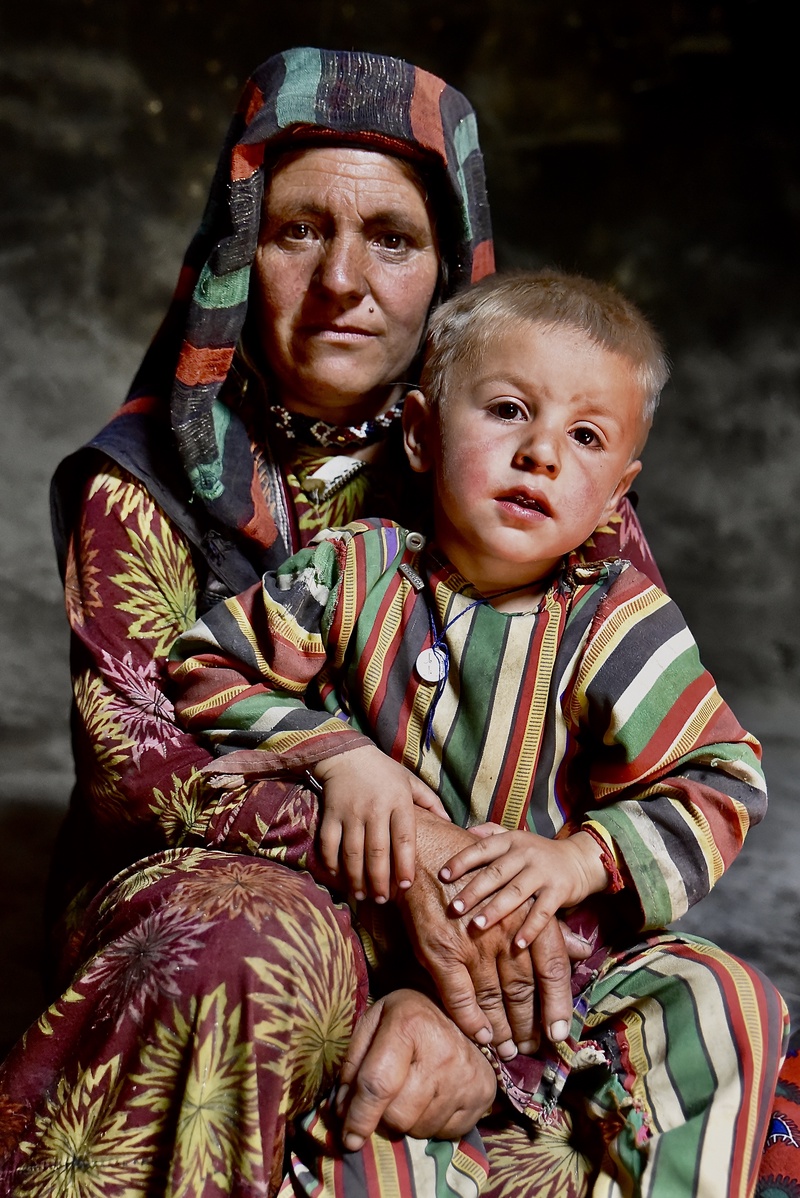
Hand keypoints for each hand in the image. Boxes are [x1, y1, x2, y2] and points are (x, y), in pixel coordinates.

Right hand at [313, 745, 448, 902]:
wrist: (346, 754)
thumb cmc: (383, 770)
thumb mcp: (410, 780)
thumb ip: (430, 801)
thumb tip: (451, 823)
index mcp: (398, 801)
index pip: (404, 839)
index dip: (405, 865)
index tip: (407, 886)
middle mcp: (375, 808)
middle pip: (378, 852)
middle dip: (380, 881)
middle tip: (382, 900)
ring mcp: (351, 812)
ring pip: (353, 852)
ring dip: (356, 878)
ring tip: (362, 895)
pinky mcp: (331, 814)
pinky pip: (329, 843)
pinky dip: (331, 863)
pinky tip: (338, 878)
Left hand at [336, 989, 495, 1149]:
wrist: (461, 1011)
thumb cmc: (409, 1017)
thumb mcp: (374, 1022)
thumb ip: (353, 1063)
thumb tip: (342, 1111)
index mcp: (409, 1024)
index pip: (378, 1085)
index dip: (359, 1117)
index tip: (348, 1138)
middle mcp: (441, 1052)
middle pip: (399, 1115)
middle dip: (383, 1116)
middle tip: (386, 1098)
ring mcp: (466, 1076)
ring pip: (421, 1128)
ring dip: (407, 1120)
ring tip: (411, 1092)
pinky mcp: (482, 1094)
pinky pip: (445, 1133)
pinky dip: (431, 1123)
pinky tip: (433, 1097)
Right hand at [400, 811, 586, 1055]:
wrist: (430, 858)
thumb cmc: (479, 877)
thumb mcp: (521, 896)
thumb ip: (552, 929)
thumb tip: (584, 951)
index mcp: (530, 917)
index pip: (553, 970)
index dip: (557, 1005)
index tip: (559, 1033)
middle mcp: (506, 933)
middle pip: (524, 991)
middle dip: (529, 1024)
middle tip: (531, 1047)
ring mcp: (473, 945)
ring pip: (494, 998)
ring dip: (504, 1029)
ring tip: (509, 1050)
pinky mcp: (443, 952)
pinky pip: (460, 996)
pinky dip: (472, 1020)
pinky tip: (482, 1036)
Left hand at [441, 827, 608, 948]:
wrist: (579, 860)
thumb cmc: (538, 853)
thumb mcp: (515, 838)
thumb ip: (491, 833)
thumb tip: (465, 830)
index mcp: (511, 840)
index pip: (482, 848)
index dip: (462, 861)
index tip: (442, 875)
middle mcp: (526, 853)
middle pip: (495, 873)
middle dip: (473, 891)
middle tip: (454, 908)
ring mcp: (543, 871)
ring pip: (516, 892)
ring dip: (496, 910)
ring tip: (476, 926)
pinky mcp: (559, 890)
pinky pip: (543, 912)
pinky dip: (530, 929)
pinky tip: (517, 944)